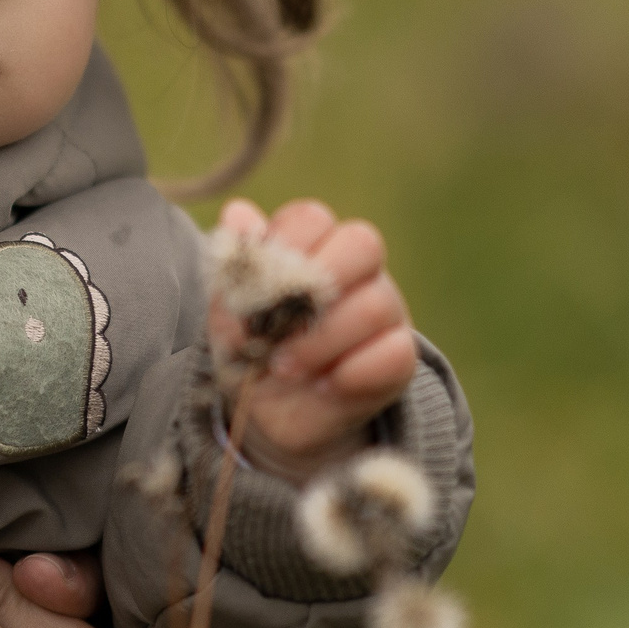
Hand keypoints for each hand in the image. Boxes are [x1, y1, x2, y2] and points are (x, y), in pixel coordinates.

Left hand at [209, 198, 417, 484]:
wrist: (271, 414)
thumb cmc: (250, 349)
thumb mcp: (229, 314)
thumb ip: (234, 268)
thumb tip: (236, 213)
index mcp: (311, 247)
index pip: (311, 219)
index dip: (284, 246)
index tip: (256, 287)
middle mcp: (354, 272)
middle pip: (362, 243)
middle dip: (319, 281)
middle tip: (280, 324)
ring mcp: (384, 312)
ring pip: (376, 304)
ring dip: (322, 340)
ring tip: (285, 367)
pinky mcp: (399, 358)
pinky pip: (395, 353)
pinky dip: (352, 373)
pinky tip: (323, 387)